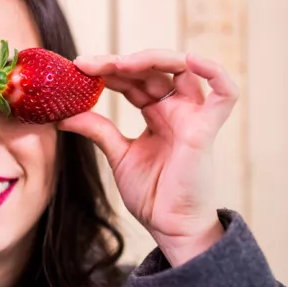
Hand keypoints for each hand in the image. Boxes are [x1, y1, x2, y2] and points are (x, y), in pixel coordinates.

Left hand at [58, 49, 238, 265]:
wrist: (169, 227)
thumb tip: (62, 116)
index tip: (78, 67)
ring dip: (149, 59)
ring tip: (117, 63)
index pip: (134, 80)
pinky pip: (225, 94)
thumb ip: (97, 130)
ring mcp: (193, 117)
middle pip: (152, 70)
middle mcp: (176, 109)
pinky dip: (215, 72)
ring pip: (182, 69)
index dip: (108, 70)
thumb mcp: (118, 154)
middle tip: (86, 64)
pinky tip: (191, 60)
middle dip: (118, 63)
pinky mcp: (206, 130)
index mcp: (157, 113)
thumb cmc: (152, 193)